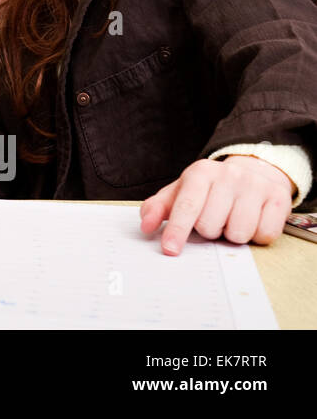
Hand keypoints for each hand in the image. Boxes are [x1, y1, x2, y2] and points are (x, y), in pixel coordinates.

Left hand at [139, 155, 294, 255]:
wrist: (252, 173)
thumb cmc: (211, 189)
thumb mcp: (181, 192)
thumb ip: (158, 208)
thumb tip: (145, 226)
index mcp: (200, 172)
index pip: (187, 206)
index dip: (178, 230)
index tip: (170, 249)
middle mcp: (229, 175)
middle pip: (211, 225)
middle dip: (210, 230)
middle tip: (214, 219)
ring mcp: (255, 185)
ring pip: (238, 233)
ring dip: (232, 234)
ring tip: (232, 218)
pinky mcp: (278, 198)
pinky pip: (263, 234)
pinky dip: (256, 235)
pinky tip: (252, 220)